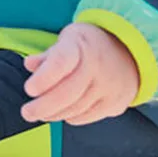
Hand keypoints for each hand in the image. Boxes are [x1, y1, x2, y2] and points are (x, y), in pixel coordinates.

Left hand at [20, 23, 139, 125]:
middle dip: (43, 106)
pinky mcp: (116, 102)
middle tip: (27, 112)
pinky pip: (88, 116)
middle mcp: (97, 66)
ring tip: (41, 114)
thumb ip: (47, 55)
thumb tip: (29, 64)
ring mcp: (109, 86)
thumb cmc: (89, 46)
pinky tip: (62, 113)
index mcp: (80, 45)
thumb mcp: (68, 39)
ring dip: (54, 114)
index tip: (29, 89)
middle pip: (67, 93)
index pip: (61, 62)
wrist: (130, 51)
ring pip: (76, 108)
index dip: (44, 78)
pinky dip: (71, 117)